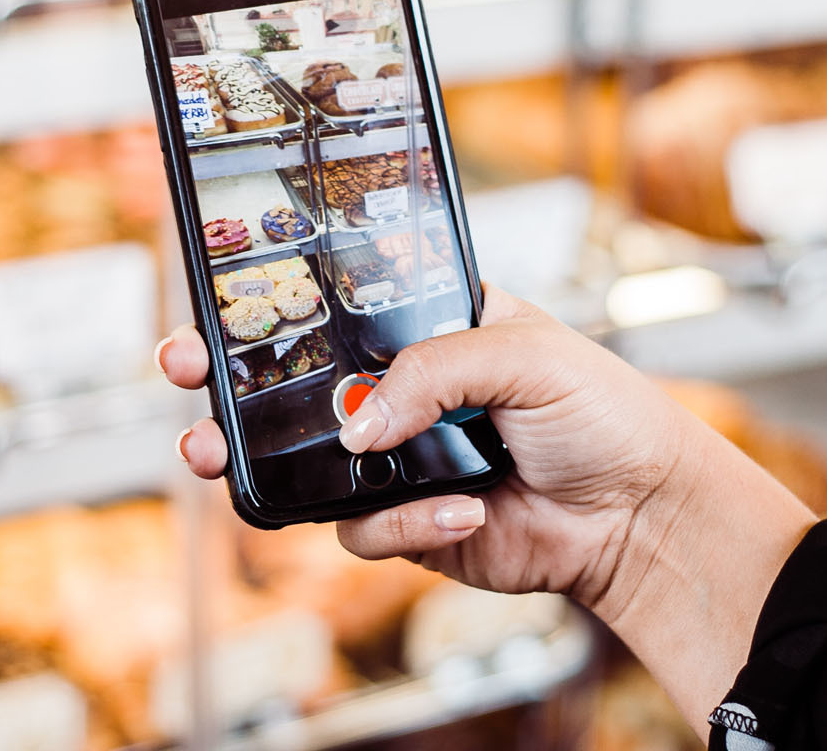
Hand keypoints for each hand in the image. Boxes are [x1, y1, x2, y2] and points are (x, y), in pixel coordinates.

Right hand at [158, 287, 817, 728]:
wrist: (642, 515)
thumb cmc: (603, 414)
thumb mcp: (526, 354)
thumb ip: (432, 373)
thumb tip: (357, 428)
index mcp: (430, 329)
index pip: (339, 306)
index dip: (276, 301)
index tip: (221, 295)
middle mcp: (405, 393)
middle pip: (295, 386)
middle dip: (229, 382)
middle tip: (185, 372)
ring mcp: (401, 462)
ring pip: (305, 467)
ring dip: (267, 464)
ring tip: (221, 457)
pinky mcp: (410, 527)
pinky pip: (363, 531)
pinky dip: (406, 525)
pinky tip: (466, 514)